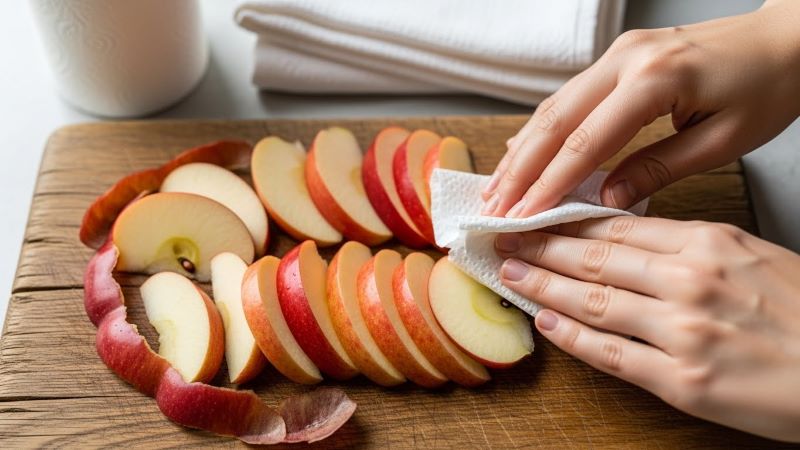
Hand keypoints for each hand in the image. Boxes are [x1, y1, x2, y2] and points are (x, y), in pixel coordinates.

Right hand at [482, 0, 799, 217]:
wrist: (786, 39)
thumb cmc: (767, 88)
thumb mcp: (723, 140)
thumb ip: (658, 168)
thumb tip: (606, 200)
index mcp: (653, 80)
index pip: (584, 143)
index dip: (548, 185)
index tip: (523, 218)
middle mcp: (625, 60)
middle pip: (554, 121)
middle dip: (519, 170)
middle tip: (494, 208)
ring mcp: (618, 54)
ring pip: (553, 106)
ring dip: (522, 150)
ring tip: (498, 188)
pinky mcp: (618, 57)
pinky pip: (568, 96)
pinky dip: (542, 130)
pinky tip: (522, 152)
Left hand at [494, 217, 799, 441]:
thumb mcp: (752, 255)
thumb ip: (691, 246)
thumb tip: (632, 238)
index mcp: (708, 242)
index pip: (618, 224)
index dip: (565, 220)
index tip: (534, 214)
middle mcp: (689, 279)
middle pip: (595, 255)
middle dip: (541, 245)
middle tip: (503, 238)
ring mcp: (682, 330)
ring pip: (592, 299)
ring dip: (544, 284)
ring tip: (512, 273)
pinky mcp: (682, 380)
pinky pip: (611, 354)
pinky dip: (572, 336)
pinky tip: (546, 321)